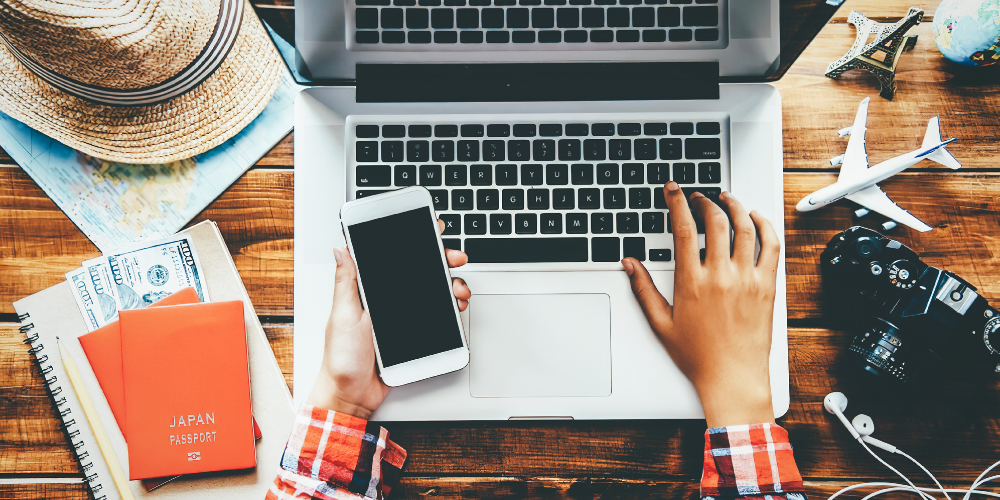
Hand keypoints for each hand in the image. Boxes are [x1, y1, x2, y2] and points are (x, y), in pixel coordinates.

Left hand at [307, 220, 471, 418]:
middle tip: (454, 258)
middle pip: (419, 272)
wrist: (353, 395)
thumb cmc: (341, 358)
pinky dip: (449, 308)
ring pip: (432, 292)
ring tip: (458, 288)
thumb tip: (341, 249)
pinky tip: (456, 305)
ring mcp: (401, 317)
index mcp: (368, 290)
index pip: (393, 260)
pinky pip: (435, 316)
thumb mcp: (343, 314)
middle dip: (440, 261)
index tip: (430, 231)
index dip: (413, 244)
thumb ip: (346, 281)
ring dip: (450, 285)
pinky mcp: (412, 333)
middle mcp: (387, 301)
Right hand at [622, 182, 780, 427]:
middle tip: (698, 196)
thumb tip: (630, 264)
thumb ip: (643, 289)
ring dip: (735, 206)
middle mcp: (721, 276)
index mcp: (692, 282)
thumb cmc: (698, 356)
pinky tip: (756, 218)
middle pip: (716, 221)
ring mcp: (747, 279)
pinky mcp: (767, 286)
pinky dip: (765, 226)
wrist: (732, 377)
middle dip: (705, 200)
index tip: (674, 190)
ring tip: (726, 198)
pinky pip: (771, 246)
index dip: (677, 203)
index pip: (684, 229)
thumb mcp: (661, 323)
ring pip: (745, 228)